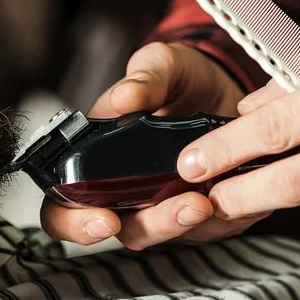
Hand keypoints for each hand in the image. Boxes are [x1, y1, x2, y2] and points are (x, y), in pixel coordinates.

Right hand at [41, 42, 266, 248]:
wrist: (226, 85)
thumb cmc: (183, 78)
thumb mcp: (163, 65)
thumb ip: (145, 78)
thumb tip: (125, 97)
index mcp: (98, 157)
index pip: (67, 204)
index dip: (75, 222)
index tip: (104, 219)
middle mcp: (127, 188)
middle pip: (123, 229)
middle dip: (150, 226)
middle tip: (178, 207)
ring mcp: (164, 202)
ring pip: (165, 234)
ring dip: (183, 223)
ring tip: (204, 202)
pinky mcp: (201, 209)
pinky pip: (206, 228)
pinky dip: (218, 217)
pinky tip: (232, 195)